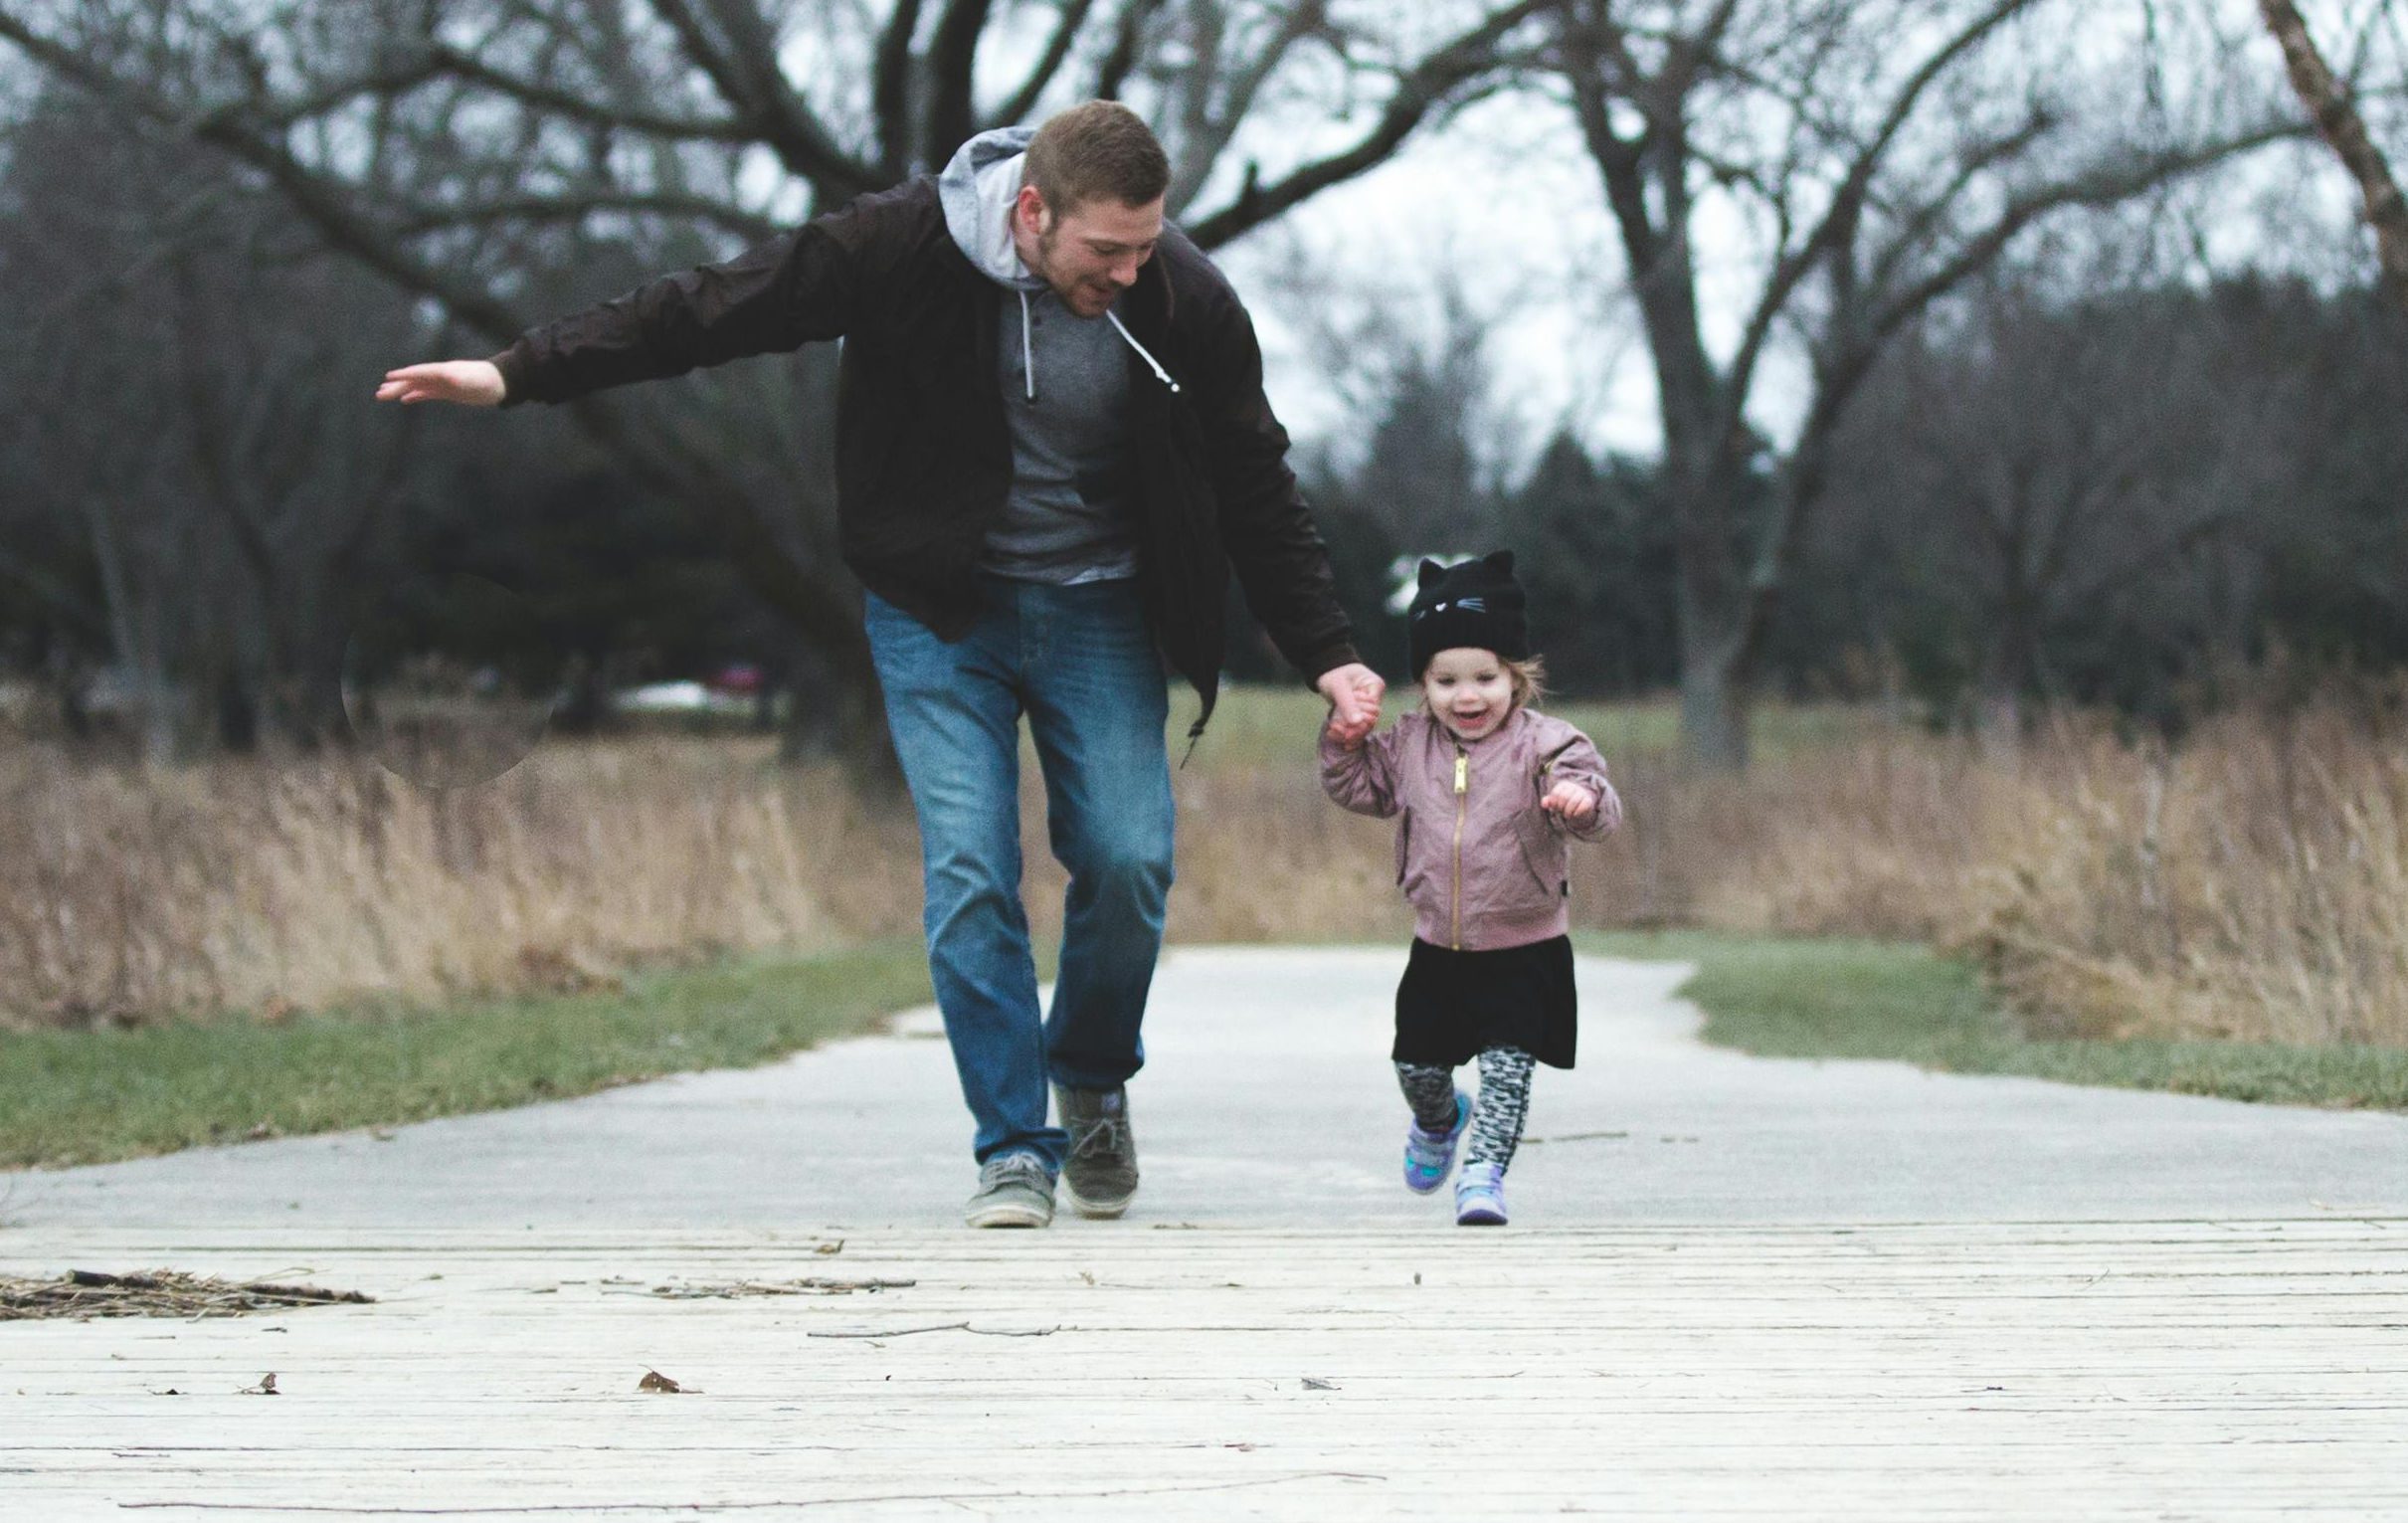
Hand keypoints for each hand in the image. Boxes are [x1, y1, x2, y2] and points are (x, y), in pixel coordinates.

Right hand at [376, 360, 506, 406]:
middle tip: (378, 394)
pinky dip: (415, 395)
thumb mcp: (474, 381)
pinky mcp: (448, 391)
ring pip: (417, 386)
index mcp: (443, 371)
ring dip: (401, 390)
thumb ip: (461, 378)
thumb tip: (448, 376)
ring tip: (383, 395)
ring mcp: (443, 383)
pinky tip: (405, 400)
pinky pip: (427, 392)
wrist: (500, 383)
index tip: (388, 378)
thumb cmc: (487, 381)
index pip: (419, 372)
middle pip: (413, 380)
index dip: (404, 375)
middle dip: (396, 386)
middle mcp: (440, 375)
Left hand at [1317, 662, 1383, 745]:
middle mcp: (1374, 698)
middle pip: (1370, 721)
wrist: (1326, 670)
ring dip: (1348, 733)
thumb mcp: (1339, 687)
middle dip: (1354, 730)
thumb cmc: (1334, 673)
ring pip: (1362, 727)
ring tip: (1332, 733)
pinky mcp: (1357, 714)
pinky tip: (1333, 735)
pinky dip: (1344, 733)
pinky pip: (1355, 727)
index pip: (1373, 710)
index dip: (1361, 720)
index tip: (1345, 724)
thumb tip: (1357, 723)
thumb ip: (1348, 704)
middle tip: (1336, 731)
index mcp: (1374, 686)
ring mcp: (1366, 707)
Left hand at [1541, 779, 1598, 824]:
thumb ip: (1548, 801)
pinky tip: (1575, 814)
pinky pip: (1583, 805)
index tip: (1555, 807)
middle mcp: (1573, 786)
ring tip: (1567, 815)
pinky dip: (1577, 812)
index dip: (1554, 802)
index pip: (1556, 793)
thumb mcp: (1556, 801)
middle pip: (1564, 797)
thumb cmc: (1565, 802)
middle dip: (1560, 807)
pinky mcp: (1588, 800)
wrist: (1581, 803)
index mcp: (1564, 785)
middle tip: (1561, 812)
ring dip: (1568, 811)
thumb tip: (1544, 804)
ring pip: (1573, 801)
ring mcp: (1582, 792)